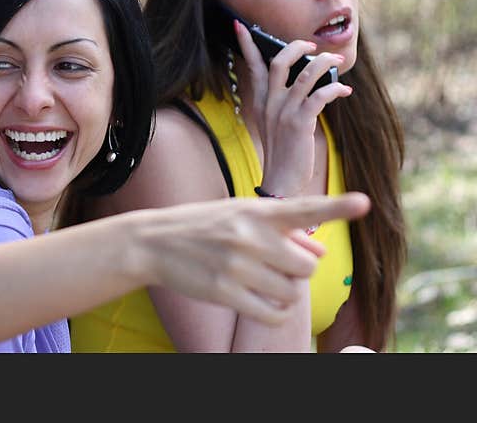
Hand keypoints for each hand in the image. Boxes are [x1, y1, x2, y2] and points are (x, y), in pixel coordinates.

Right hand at [136, 192, 369, 325]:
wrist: (153, 241)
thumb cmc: (203, 226)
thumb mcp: (239, 215)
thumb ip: (282, 229)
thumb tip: (320, 249)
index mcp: (256, 211)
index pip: (303, 209)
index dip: (336, 207)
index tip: (364, 203)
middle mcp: (248, 235)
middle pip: (306, 266)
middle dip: (297, 271)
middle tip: (274, 265)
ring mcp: (236, 264)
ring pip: (291, 294)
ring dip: (282, 294)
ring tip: (259, 281)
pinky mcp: (224, 291)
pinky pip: (272, 314)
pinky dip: (271, 313)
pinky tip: (255, 300)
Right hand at [234, 19, 351, 195]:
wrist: (280, 180)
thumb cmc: (282, 151)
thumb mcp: (274, 123)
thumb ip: (281, 101)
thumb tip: (303, 80)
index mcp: (260, 102)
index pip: (252, 67)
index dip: (247, 45)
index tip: (241, 26)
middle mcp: (269, 104)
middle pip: (278, 63)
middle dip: (296, 47)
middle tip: (311, 46)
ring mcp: (283, 112)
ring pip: (304, 75)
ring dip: (323, 64)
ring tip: (336, 61)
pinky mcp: (300, 123)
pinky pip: (319, 96)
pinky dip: (335, 89)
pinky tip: (344, 91)